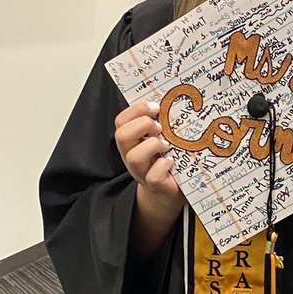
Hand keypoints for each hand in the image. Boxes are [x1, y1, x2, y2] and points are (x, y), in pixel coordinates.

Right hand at [114, 100, 183, 247]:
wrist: (168, 192)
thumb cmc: (164, 160)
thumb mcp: (159, 139)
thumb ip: (159, 124)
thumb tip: (170, 101)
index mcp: (131, 141)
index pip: (121, 121)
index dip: (136, 110)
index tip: (155, 107)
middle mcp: (131, 155)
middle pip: (121, 135)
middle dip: (142, 125)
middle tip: (159, 127)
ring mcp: (141, 171)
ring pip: (134, 157)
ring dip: (152, 145)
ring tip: (166, 145)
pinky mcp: (154, 185)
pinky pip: (153, 176)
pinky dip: (163, 166)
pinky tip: (171, 161)